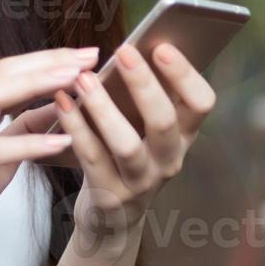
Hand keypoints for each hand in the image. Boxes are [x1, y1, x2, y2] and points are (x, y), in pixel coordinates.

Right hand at [0, 47, 98, 265]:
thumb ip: (21, 133)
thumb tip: (56, 110)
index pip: (8, 72)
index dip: (47, 59)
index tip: (85, 55)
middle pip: (3, 74)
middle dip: (48, 61)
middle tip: (89, 56)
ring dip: (37, 85)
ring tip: (75, 81)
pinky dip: (30, 144)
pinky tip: (62, 141)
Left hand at [52, 43, 215, 240]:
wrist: (112, 219)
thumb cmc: (127, 158)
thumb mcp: (147, 131)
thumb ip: (145, 97)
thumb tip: (132, 48)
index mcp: (183, 136)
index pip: (202, 103)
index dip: (186, 74)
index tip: (162, 46)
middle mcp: (169, 160)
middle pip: (164, 121)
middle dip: (144, 84)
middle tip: (123, 52)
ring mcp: (141, 182)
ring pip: (127, 144)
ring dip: (103, 107)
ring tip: (83, 79)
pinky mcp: (110, 196)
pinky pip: (92, 158)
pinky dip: (76, 128)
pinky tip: (62, 103)